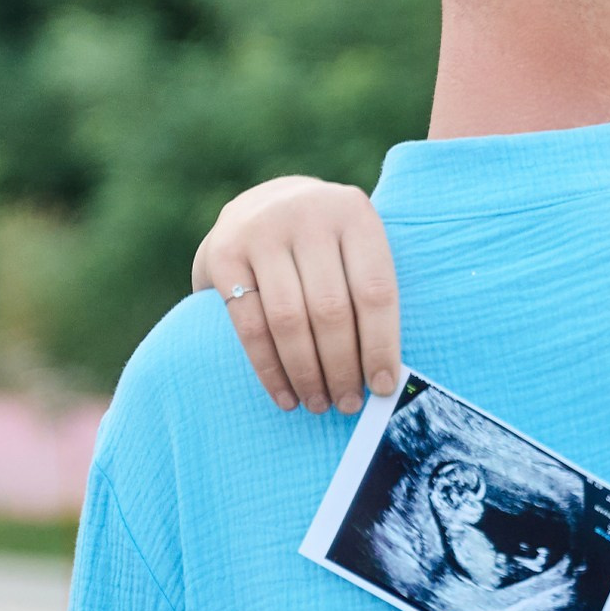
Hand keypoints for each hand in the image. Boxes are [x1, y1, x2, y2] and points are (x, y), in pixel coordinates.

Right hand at [190, 176, 398, 413]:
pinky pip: (249, 324)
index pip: (374, 290)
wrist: (260, 206)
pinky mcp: (222, 253)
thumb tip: (386, 377)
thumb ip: (367, 294)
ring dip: (307, 372)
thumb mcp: (353, 247)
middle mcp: (307, 213)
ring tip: (318, 404)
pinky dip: (269, 369)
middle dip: (342, 366)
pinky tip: (285, 395)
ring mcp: (260, 230)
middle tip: (348, 404)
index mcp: (353, 213)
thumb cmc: (324, 246)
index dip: (380, 346)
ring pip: (289, 319)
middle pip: (331, 309)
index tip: (383, 387)